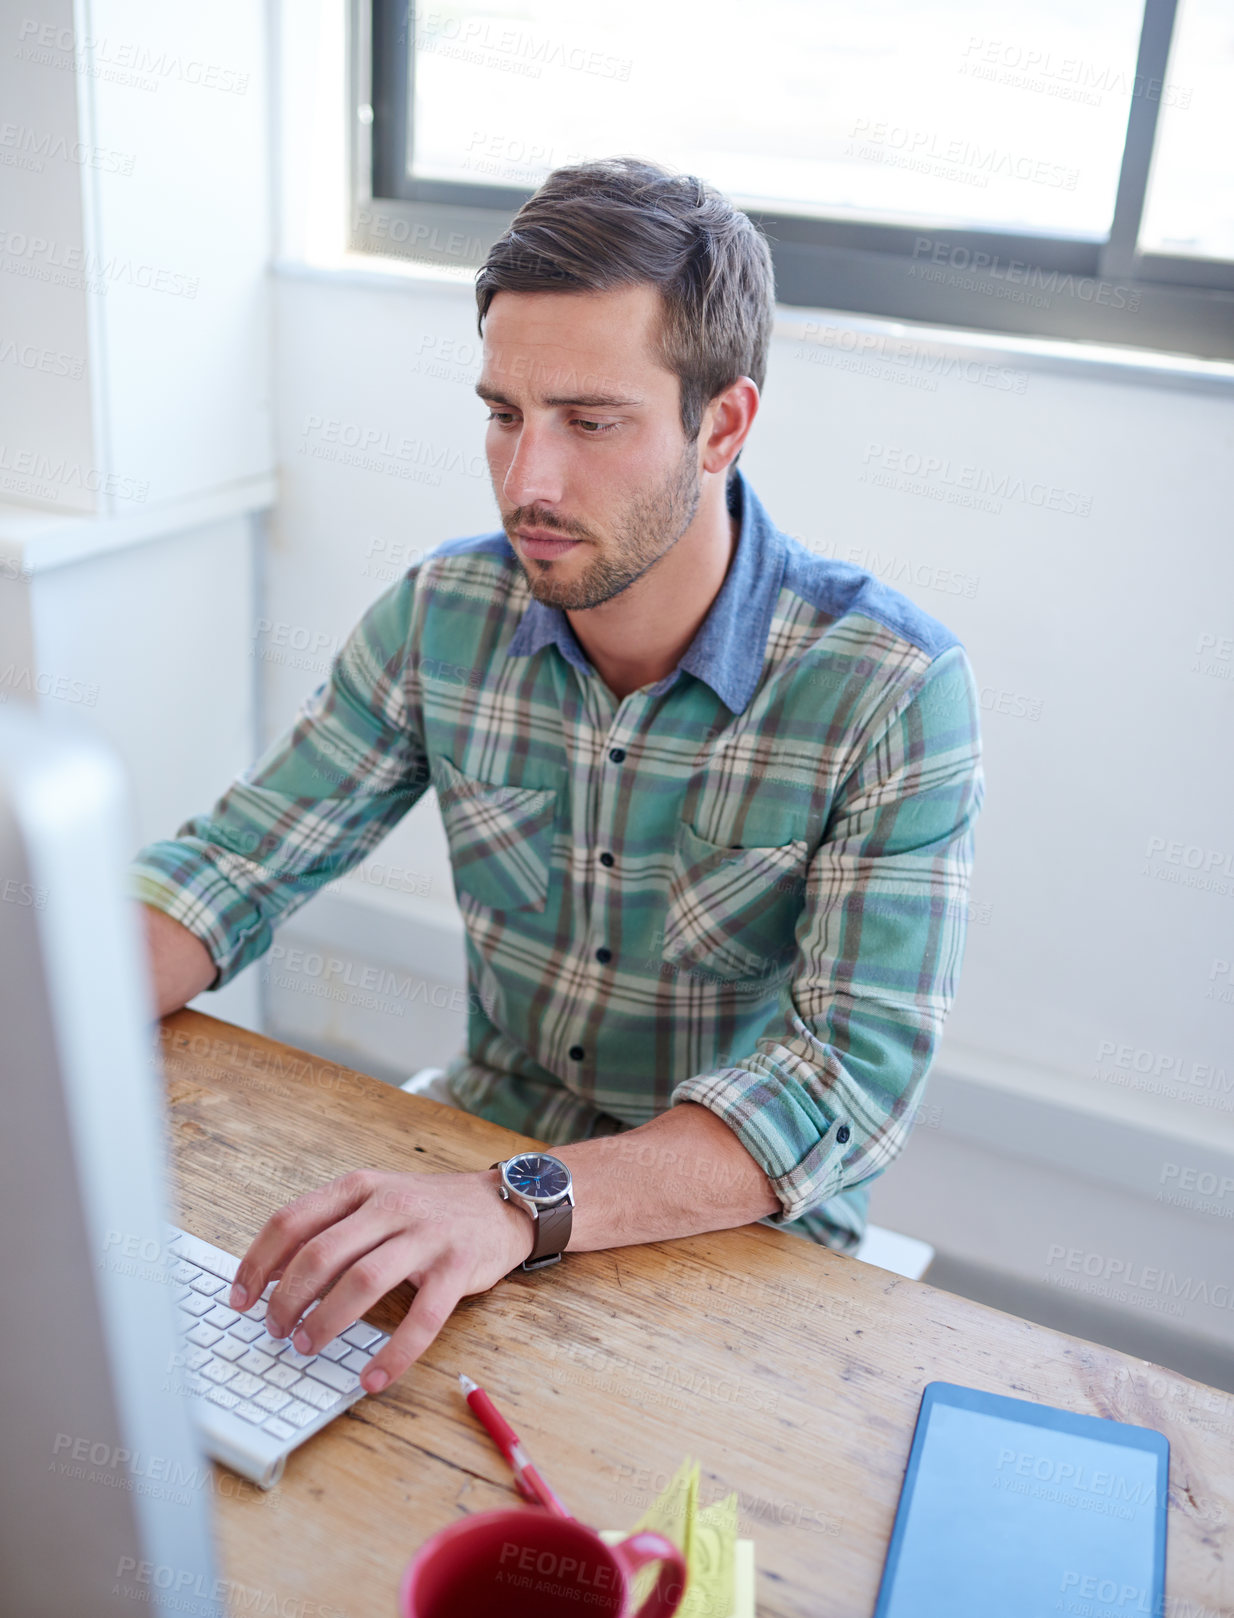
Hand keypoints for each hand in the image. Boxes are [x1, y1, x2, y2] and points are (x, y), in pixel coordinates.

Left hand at [226, 1168, 535, 1391]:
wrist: (501, 1203)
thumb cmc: (427, 1209)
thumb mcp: (375, 1201)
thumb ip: (329, 1229)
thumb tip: (270, 1275)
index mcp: (360, 1187)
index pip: (292, 1220)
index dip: (257, 1263)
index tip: (239, 1299)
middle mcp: (390, 1205)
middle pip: (321, 1253)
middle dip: (287, 1300)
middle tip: (275, 1331)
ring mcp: (425, 1236)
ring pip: (362, 1282)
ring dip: (326, 1322)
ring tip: (308, 1347)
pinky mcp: (457, 1268)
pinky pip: (421, 1319)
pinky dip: (394, 1354)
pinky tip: (374, 1378)